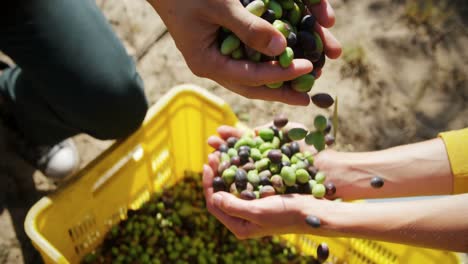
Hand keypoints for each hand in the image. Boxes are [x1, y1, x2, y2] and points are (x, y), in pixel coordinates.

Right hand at [148, 0, 341, 105]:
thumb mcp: (220, 6)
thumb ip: (249, 27)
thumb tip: (281, 47)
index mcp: (207, 63)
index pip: (250, 76)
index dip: (280, 74)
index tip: (307, 68)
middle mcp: (211, 67)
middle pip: (250, 87)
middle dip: (279, 93)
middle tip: (306, 98)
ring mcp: (214, 61)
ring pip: (248, 79)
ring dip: (274, 84)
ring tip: (298, 88)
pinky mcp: (218, 50)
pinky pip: (245, 64)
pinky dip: (264, 67)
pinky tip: (280, 68)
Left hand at [203, 125, 332, 238]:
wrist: (312, 211)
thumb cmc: (286, 213)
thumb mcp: (257, 211)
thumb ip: (233, 206)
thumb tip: (213, 197)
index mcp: (239, 226)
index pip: (214, 204)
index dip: (208, 183)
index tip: (208, 163)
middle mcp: (243, 218)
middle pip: (220, 194)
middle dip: (215, 174)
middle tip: (213, 154)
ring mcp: (252, 208)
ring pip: (231, 187)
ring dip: (225, 170)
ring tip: (222, 153)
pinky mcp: (261, 198)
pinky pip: (245, 183)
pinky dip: (239, 170)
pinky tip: (238, 157)